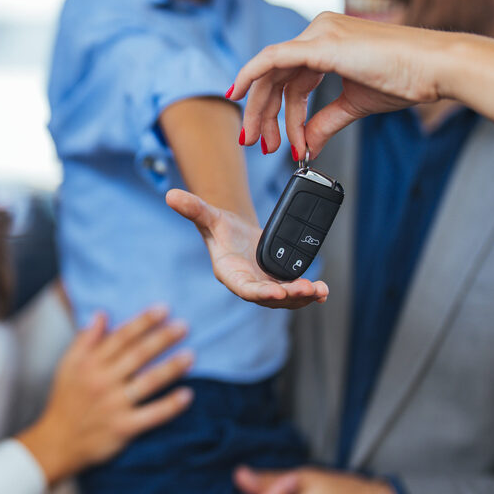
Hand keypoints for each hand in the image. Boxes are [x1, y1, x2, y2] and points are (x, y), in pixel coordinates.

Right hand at [17, 307, 193, 484]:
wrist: (57, 442)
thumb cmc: (64, 401)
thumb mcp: (67, 365)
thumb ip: (85, 339)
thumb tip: (102, 314)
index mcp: (90, 363)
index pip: (121, 337)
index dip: (143, 322)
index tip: (163, 309)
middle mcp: (103, 380)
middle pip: (137, 355)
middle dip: (162, 338)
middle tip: (184, 326)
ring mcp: (114, 404)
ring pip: (148, 382)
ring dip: (171, 368)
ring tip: (191, 356)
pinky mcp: (123, 428)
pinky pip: (151, 415)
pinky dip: (170, 405)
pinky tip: (187, 395)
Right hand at [165, 189, 327, 308]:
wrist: (237, 232)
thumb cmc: (221, 227)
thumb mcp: (209, 216)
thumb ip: (193, 208)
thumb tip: (171, 195)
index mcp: (229, 274)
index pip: (245, 288)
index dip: (260, 293)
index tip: (276, 292)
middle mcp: (248, 285)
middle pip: (270, 297)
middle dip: (289, 296)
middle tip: (307, 289)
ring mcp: (265, 286)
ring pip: (286, 298)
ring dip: (303, 297)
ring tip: (319, 290)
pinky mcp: (279, 283)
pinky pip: (294, 293)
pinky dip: (309, 293)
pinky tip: (323, 291)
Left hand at [230, 12, 441, 158]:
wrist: (435, 68)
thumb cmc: (406, 78)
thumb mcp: (355, 104)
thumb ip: (325, 122)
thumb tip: (306, 145)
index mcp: (326, 44)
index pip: (288, 79)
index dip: (276, 112)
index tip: (272, 141)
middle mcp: (318, 33)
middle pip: (274, 77)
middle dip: (262, 114)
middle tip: (256, 143)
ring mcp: (318, 34)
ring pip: (270, 73)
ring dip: (263, 110)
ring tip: (266, 142)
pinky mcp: (320, 43)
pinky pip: (271, 58)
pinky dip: (250, 76)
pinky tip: (237, 94)